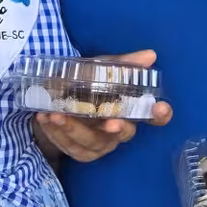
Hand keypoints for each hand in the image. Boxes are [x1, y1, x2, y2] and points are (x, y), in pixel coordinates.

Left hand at [34, 50, 172, 162]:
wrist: (53, 101)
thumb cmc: (84, 85)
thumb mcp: (101, 69)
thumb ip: (123, 65)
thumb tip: (150, 55)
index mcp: (128, 109)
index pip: (152, 116)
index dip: (159, 114)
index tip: (160, 106)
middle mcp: (118, 130)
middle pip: (125, 134)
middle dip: (117, 129)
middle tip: (109, 121)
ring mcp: (100, 144)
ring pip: (93, 141)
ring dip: (74, 128)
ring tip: (56, 114)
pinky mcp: (80, 152)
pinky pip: (71, 146)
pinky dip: (57, 132)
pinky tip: (46, 118)